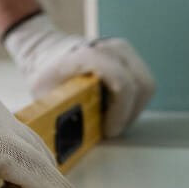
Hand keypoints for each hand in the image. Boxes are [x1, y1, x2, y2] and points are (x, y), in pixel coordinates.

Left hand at [4, 12, 155, 137]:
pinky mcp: (130, 55)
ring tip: (112, 120)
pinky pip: (144, 83)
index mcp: (86, 55)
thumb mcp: (42, 93)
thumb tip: (56, 140)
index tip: (109, 131)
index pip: (119, 82)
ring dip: (133, 109)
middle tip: (110, 129)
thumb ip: (52, 110)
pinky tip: (116, 110)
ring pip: (145, 85)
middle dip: (128, 114)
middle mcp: (108, 47)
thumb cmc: (46, 75)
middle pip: (138, 85)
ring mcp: (122, 49)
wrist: (49, 51)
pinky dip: (135, 101)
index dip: (119, 112)